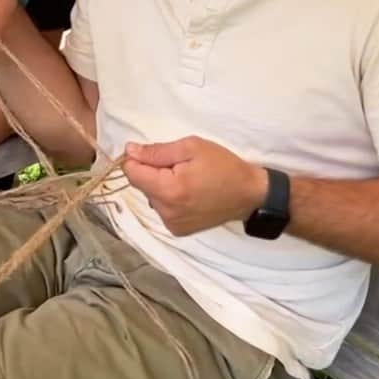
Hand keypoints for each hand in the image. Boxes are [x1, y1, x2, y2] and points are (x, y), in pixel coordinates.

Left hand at [122, 136, 266, 236]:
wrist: (248, 194)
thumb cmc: (223, 166)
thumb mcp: (191, 148)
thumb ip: (156, 151)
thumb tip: (129, 151)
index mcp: (169, 190)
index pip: (132, 174)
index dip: (137, 159)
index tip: (153, 153)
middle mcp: (167, 212)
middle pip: (141, 185)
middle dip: (152, 171)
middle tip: (178, 165)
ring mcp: (172, 224)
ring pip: (151, 197)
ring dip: (160, 185)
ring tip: (186, 179)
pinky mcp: (178, 230)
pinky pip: (162, 208)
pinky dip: (168, 198)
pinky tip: (188, 193)